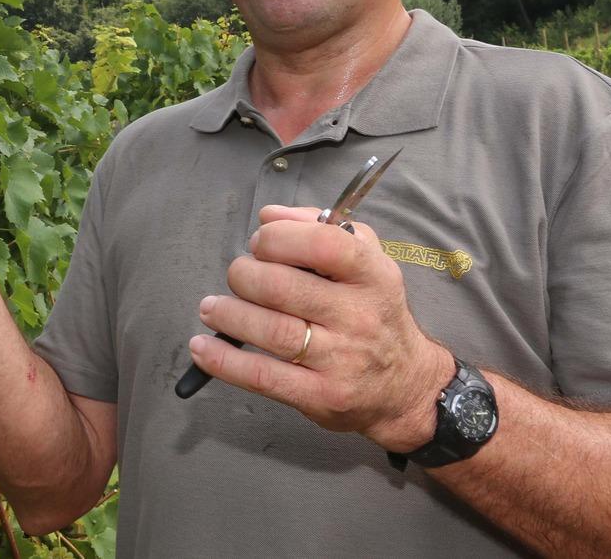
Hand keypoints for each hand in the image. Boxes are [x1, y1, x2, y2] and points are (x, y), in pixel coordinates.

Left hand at [187, 204, 452, 450]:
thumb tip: (269, 215)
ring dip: (228, 315)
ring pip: (270, 331)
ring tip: (211, 309)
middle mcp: (360, 316)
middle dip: (244, 276)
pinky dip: (225, 361)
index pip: (322, 244)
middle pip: (283, 287)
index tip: (260, 243)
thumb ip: (319, 228)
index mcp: (373, 275)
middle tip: (237, 277)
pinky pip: (263, 376)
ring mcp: (341, 359)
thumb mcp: (366, 260)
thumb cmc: (374, 311)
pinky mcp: (321, 396)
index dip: (279, 238)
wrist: (406, 386)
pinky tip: (203, 347)